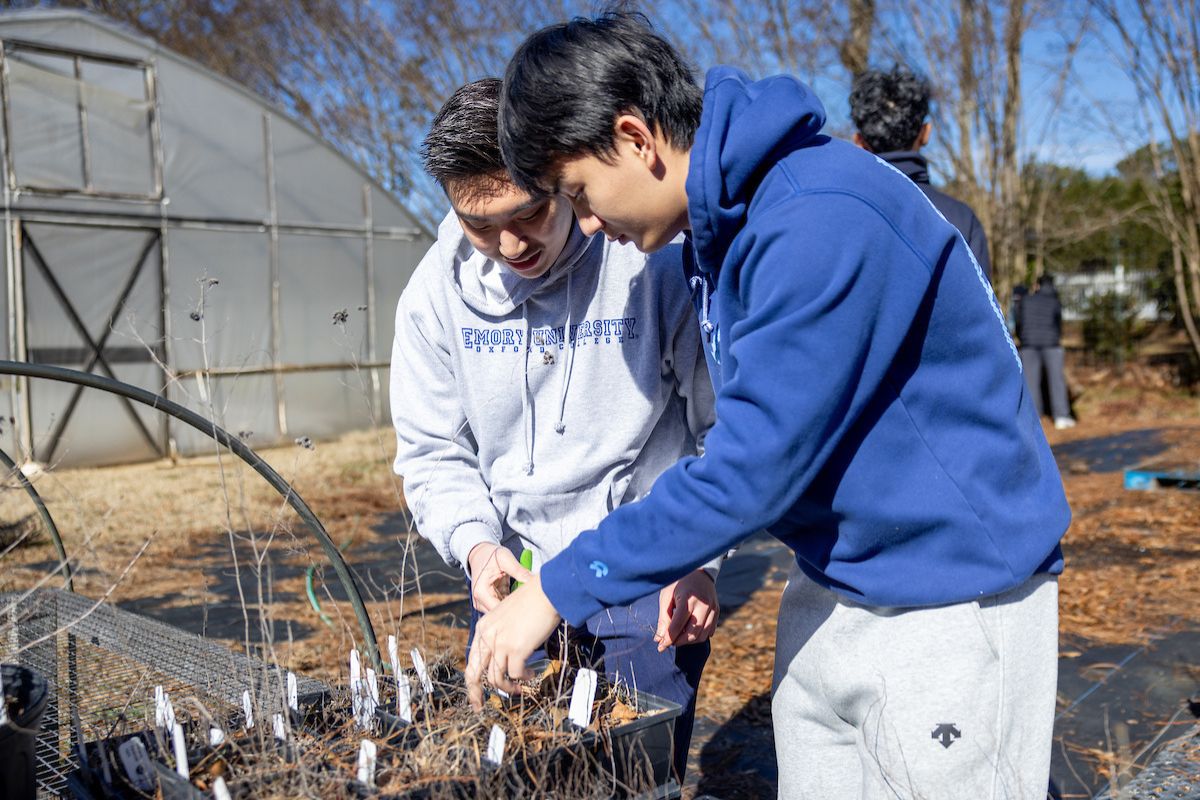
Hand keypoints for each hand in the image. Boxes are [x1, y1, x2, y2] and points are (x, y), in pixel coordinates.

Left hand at [465, 573, 560, 709]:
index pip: (471, 660)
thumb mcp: (507, 617)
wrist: (547, 593)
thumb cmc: (533, 602)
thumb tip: (505, 657)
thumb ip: (500, 635)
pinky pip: (516, 674)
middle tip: (480, 707)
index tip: (476, 694)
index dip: (472, 680)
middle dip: (476, 693)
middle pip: (474, 673)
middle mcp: (487, 636)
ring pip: (496, 678)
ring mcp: (500, 643)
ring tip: (520, 687)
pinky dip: (524, 678)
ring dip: (509, 687)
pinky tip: (532, 674)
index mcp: (483, 628)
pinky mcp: (515, 649)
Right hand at [467, 543, 534, 612]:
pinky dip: (512, 604)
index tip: (531, 607)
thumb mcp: (506, 559)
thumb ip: (520, 571)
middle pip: (500, 616)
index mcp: (481, 592)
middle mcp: (480, 601)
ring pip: (502, 613)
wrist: (480, 552)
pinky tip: (522, 599)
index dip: (515, 612)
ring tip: (528, 602)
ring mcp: (484, 603)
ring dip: (515, 608)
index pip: (499, 612)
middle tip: (533, 605)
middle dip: (516, 611)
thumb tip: (535, 581)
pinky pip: (503, 607)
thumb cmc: (491, 554)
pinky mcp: (490, 601)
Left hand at [655, 569, 718, 651]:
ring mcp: (712, 608)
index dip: (668, 639)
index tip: (660, 647)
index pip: (677, 625)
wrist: (698, 570)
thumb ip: (663, 618)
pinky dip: (699, 636)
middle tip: (668, 641)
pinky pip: (709, 631)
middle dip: (679, 641)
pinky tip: (689, 631)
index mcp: (688, 598)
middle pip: (692, 633)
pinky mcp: (717, 610)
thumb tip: (659, 639)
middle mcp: (703, 604)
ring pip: (702, 635)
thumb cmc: (678, 582)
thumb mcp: (666, 596)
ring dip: (689, 641)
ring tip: (678, 636)